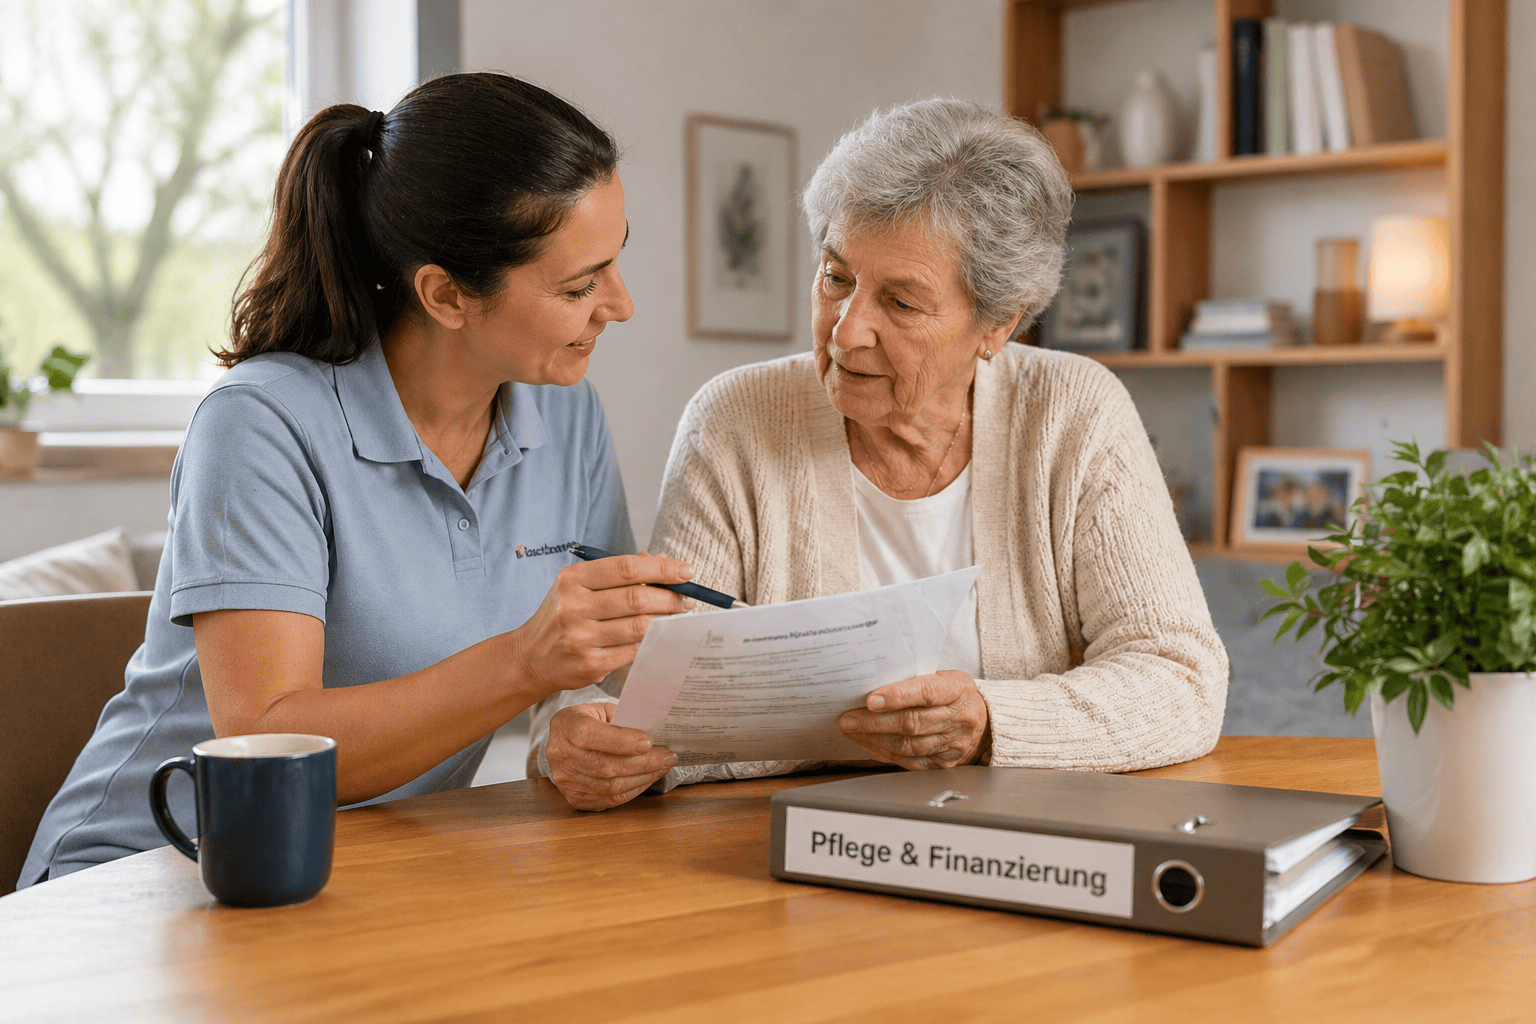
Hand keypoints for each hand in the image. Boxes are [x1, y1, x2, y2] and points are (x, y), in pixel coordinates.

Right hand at [512, 552, 692, 695]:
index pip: (626, 568)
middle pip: (637, 598)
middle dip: (670, 597)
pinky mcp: (590, 664)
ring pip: (639, 626)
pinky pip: (633, 651)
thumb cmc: (563, 616)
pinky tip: (661, 636)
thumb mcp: (579, 586)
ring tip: (679, 616)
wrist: (530, 658)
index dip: (662, 568)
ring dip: (667, 621)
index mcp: (572, 580)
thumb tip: (661, 559)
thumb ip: (617, 573)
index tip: (686, 571)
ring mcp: (581, 638)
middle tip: (688, 598)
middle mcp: (573, 607)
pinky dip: (652, 642)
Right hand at [546, 703, 676, 810]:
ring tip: (663, 766)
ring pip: (609, 786)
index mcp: (564, 724)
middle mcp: (559, 754)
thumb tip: (655, 732)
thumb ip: (623, 719)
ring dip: (642, 777)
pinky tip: (649, 778)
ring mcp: (565, 779)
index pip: (589, 735)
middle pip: (603, 765)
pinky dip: (634, 789)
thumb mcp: (603, 710)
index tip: (647, 742)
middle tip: (668, 756)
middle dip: (642, 762)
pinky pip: (610, 799)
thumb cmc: (593, 720)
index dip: (619, 741)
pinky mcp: (574, 797)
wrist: (570, 740)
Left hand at [838, 671, 988, 770]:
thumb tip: (874, 682)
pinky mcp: (944, 763)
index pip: (927, 693)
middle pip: (912, 722)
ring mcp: (953, 744)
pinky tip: (869, 744)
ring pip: (908, 745)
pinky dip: (885, 753)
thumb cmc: (955, 695)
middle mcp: (958, 718)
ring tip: (853, 730)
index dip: (897, 696)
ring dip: (875, 738)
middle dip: (875, 722)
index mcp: (957, 690)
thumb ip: (916, 679)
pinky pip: (909, 761)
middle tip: (849, 719)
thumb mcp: (944, 677)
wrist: (984, 724)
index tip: (871, 700)